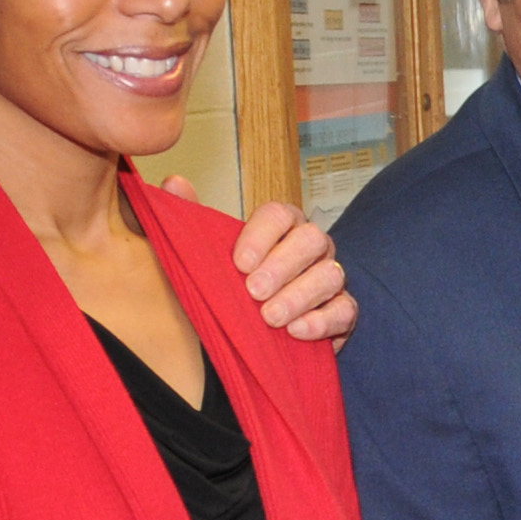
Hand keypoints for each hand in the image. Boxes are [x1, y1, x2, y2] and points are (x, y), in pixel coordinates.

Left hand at [169, 185, 356, 344]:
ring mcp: (328, 278)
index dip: (261, 236)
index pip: (278, 215)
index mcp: (279, 227)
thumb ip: (190, 220)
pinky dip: (323, 321)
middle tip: (254, 292)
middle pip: (311, 240)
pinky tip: (297, 332)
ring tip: (271, 318)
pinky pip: (345, 311)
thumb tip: (175, 184)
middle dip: (282, 266)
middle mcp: (309, 248)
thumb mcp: (201, 255)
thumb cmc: (227, 289)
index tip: (238, 263)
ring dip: (300, 296)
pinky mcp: (340, 313)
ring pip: (330, 274)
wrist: (243, 335)